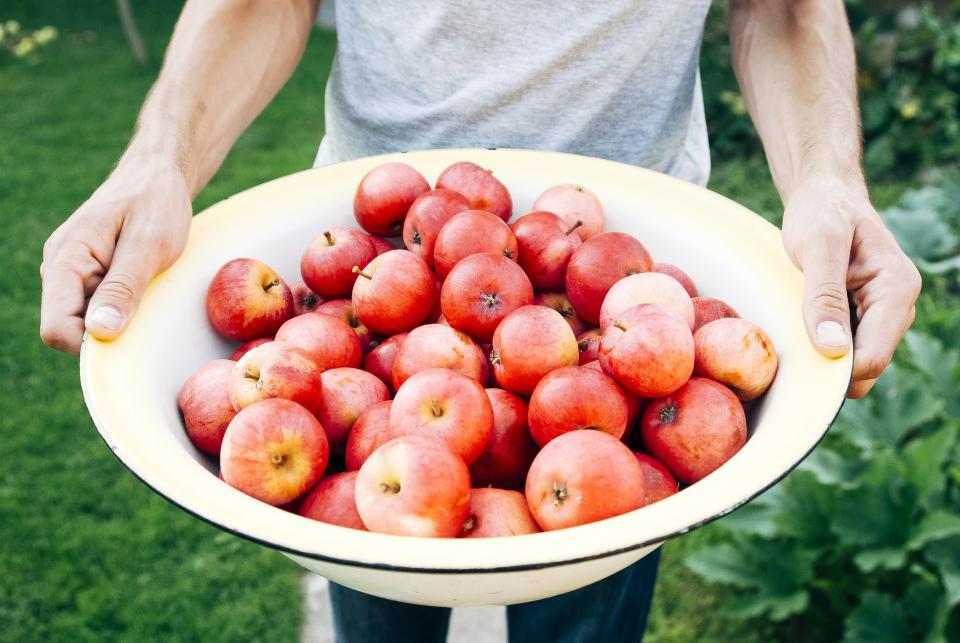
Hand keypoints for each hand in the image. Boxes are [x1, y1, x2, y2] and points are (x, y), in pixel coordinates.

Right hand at [40, 158, 191, 355]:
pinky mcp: (91, 278)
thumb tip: (100, 332)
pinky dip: (124, 311)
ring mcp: (74, 275)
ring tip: (149, 294)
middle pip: (70, 330)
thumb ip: (124, 287)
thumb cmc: (156, 202)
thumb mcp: (149, 244)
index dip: (89, 346)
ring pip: (86, 323)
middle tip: (148, 313)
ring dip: (118, 321)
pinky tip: (146, 293)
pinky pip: (100, 310)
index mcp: (65, 260)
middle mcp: (60, 270)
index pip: (56, 327)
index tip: (130, 340)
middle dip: (107, 334)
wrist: (158, 176)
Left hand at [782, 176, 920, 397]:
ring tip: (791, 338)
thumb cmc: (821, 212)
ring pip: (856, 361)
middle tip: (787, 356)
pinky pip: (846, 347)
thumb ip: (825, 295)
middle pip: (867, 364)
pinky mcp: (864, 314)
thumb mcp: (818, 246)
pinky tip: (800, 333)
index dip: (837, 372)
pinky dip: (823, 347)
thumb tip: (833, 349)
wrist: (824, 195)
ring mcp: (882, 312)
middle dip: (830, 369)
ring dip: (825, 360)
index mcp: (896, 288)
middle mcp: (898, 305)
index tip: (797, 372)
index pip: (874, 355)